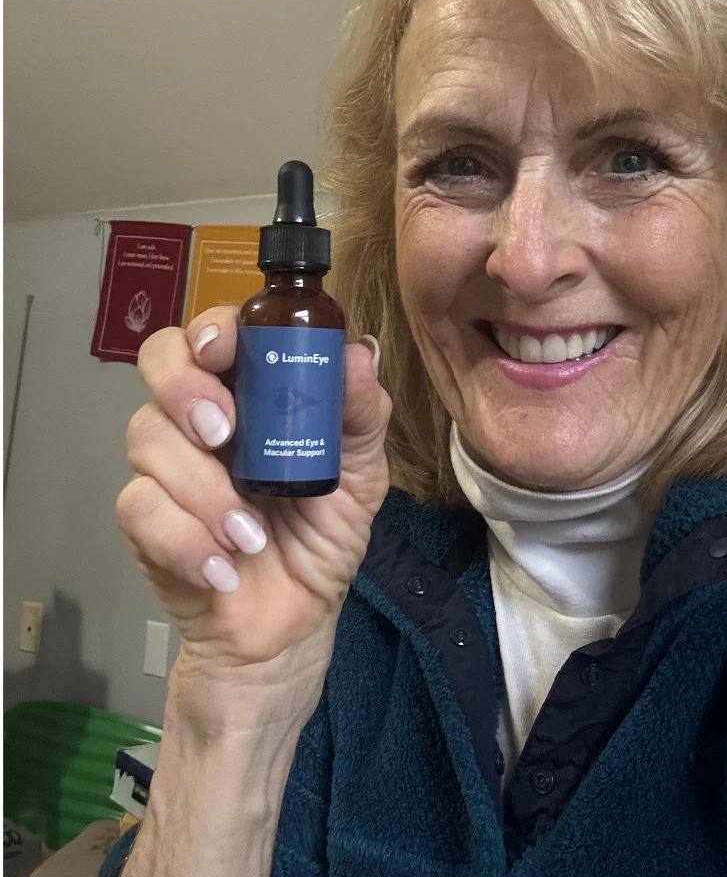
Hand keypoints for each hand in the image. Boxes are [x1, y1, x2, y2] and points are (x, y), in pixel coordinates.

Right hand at [117, 306, 390, 683]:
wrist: (294, 624)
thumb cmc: (323, 538)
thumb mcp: (361, 476)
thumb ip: (361, 415)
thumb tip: (359, 353)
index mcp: (254, 394)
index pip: (216, 334)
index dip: (212, 327)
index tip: (225, 348)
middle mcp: (204, 418)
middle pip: (160, 361)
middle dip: (185, 388)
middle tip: (222, 433)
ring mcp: (169, 467)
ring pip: (148, 435)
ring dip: (203, 488)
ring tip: (250, 534)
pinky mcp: (146, 521)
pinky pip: (140, 506)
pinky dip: (185, 538)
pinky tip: (223, 565)